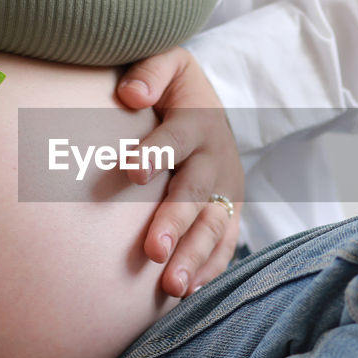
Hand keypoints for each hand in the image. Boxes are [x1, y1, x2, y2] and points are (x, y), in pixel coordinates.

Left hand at [117, 47, 243, 296]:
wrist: (209, 108)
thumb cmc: (173, 88)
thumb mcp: (168, 64)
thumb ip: (149, 72)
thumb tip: (129, 94)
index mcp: (198, 120)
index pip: (175, 137)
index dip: (155, 152)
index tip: (132, 172)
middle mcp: (216, 159)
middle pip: (195, 192)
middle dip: (175, 222)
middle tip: (153, 251)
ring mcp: (226, 191)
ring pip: (211, 227)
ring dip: (193, 257)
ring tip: (171, 286)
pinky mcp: (228, 214)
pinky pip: (223, 246)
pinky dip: (209, 269)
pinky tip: (188, 293)